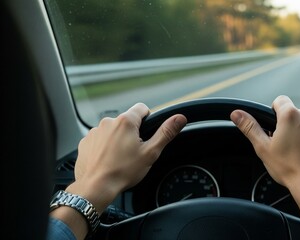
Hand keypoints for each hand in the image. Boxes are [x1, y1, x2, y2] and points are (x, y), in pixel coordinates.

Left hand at [51, 103, 185, 238]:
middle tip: (135, 152)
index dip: (148, 119)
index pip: (142, 108)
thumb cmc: (123, 171)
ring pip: (112, 131)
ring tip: (120, 158)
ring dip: (117, 140)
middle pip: (126, 121)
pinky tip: (108, 160)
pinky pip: (99, 139)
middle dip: (132, 133)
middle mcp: (108, 122)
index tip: (147, 134)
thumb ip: (166, 133)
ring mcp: (94, 132)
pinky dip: (104, 147)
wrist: (96, 187)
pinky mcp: (85, 142)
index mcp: (126, 122)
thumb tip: (180, 118)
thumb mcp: (151, 152)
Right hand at [230, 95, 299, 234]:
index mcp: (290, 115)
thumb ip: (250, 127)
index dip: (275, 112)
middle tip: (288, 145)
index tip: (276, 127)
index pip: (280, 101)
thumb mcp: (263, 148)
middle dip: (292, 125)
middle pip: (296, 114)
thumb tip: (236, 114)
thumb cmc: (290, 168)